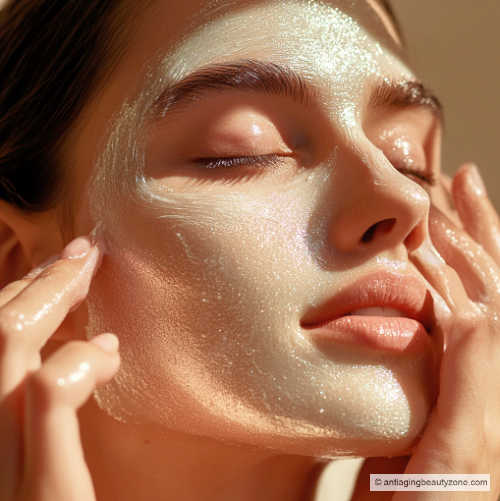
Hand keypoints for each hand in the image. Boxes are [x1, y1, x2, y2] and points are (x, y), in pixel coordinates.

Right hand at [0, 236, 120, 500]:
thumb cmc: (43, 493)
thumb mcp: (29, 448)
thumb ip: (39, 403)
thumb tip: (81, 347)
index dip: (17, 294)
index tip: (55, 266)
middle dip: (36, 283)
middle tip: (80, 252)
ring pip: (6, 351)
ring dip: (49, 299)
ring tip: (90, 273)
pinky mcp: (37, 489)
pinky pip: (45, 400)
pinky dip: (72, 364)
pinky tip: (105, 354)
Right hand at [350, 163, 499, 500]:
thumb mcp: (463, 453)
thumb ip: (476, 380)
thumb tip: (475, 307)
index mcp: (496, 379)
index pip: (484, 292)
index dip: (460, 245)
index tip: (440, 201)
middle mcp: (486, 372)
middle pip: (489, 283)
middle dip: (476, 229)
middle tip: (462, 180)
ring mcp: (463, 380)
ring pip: (467, 298)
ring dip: (461, 249)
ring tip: (452, 209)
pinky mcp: (436, 393)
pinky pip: (439, 329)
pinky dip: (433, 292)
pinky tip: (422, 275)